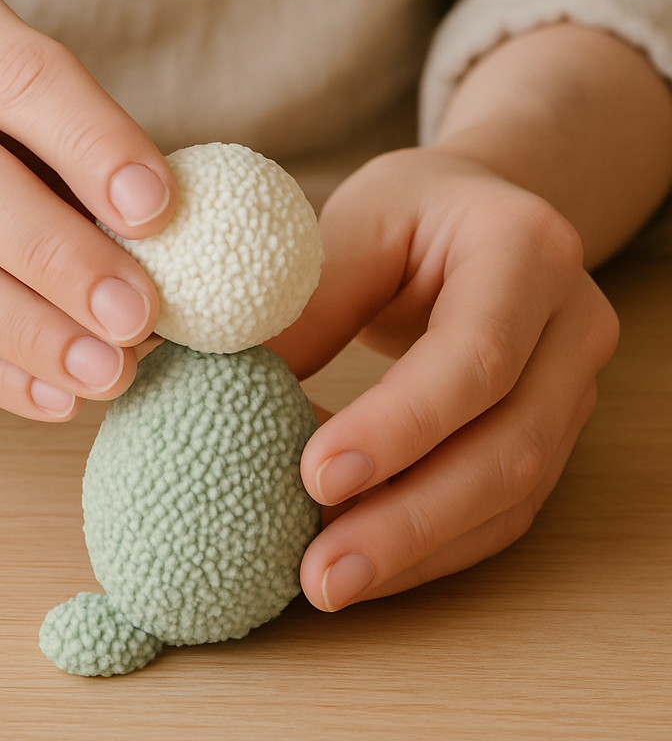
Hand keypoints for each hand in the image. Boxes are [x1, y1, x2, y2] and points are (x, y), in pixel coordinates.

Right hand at [0, 0, 176, 419]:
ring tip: (106, 371)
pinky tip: (52, 395)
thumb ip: (91, 167)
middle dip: (58, 257)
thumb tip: (172, 256)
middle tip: (137, 315)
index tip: (159, 212)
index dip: (93, 144)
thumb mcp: (33, 111)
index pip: (21, 76)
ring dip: (25, 332)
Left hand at [270, 147, 619, 610]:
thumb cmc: (411, 209)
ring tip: (329, 582)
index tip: (313, 475)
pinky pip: (503, 507)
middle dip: (409, 519)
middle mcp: (570, 324)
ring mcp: (571, 384)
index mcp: (525, 251)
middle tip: (321, 572)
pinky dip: (435, 546)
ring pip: (512, 492)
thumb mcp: (354, 224)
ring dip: (418, 549)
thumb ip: (307, 306)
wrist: (478, 211)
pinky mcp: (549, 428)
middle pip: (507, 444)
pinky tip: (369, 564)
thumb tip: (221, 387)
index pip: (475, 354)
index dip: (400, 425)